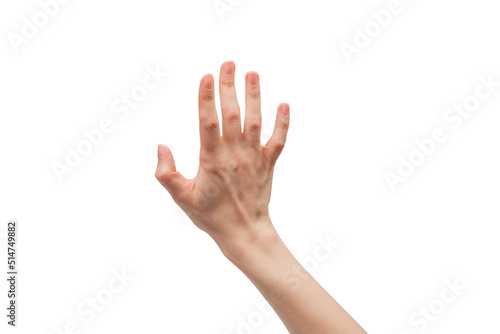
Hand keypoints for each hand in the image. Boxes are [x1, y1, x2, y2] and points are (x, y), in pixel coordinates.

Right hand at [155, 61, 289, 256]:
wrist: (243, 232)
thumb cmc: (210, 216)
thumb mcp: (182, 198)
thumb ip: (167, 174)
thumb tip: (161, 147)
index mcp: (212, 160)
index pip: (208, 122)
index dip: (207, 98)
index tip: (206, 76)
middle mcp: (234, 154)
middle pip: (232, 114)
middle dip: (229, 87)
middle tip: (228, 63)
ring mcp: (254, 158)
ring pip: (255, 122)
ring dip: (254, 97)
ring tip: (253, 74)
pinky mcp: (267, 164)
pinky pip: (278, 141)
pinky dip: (282, 123)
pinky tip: (284, 104)